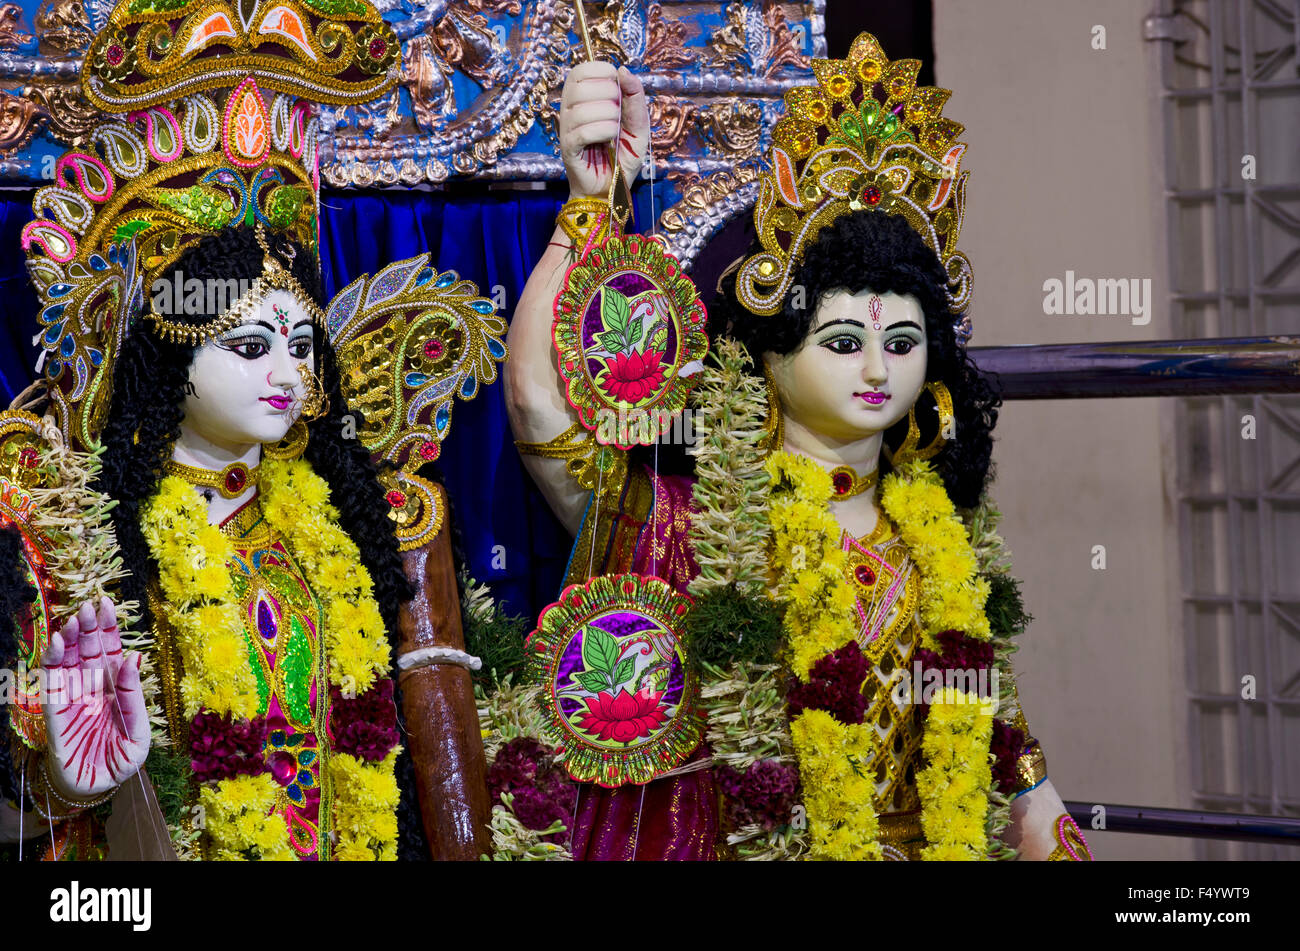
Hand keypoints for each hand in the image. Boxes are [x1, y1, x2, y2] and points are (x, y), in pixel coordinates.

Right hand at [40, 597, 149, 800]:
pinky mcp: (54, 710)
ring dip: (70, 639)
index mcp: (116, 688)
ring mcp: (72, 696)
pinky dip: (52, 661)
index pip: (112, 651)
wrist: (94, 788)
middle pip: (89, 650)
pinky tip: (56, 644)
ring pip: (68, 660)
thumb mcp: (138, 733)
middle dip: (90, 627)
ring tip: (75, 620)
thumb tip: (133, 658)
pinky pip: (51, 681)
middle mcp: (93, 687)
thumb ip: (134, 697)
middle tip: (91, 607)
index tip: (107, 603)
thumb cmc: (119, 760)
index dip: (109, 629)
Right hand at [559, 62, 649, 199]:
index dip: (602, 72)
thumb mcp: (638, 124)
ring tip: (615, 130)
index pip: (581, 69)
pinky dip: (602, 132)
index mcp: (582, 98)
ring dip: (609, 116)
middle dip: (609, 94)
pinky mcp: (568, 149)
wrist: (613, 190)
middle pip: (580, 84)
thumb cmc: (622, 156)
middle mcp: (569, 110)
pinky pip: (582, 132)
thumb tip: (623, 70)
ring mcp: (567, 130)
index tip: (618, 89)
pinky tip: (609, 140)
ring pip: (582, 108)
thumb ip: (634, 97)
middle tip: (618, 114)